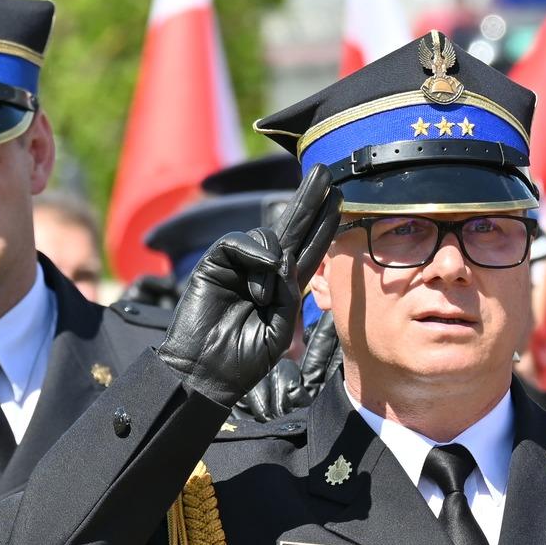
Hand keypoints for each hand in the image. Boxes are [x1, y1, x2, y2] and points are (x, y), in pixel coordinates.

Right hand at [162, 167, 338, 406]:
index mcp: (283, 287)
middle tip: (325, 173)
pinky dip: (253, 254)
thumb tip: (283, 256)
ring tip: (265, 298)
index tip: (339, 201)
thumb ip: (289, 292)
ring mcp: (239, 264)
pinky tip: (259, 278)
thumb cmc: (244, 358)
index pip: (309, 249)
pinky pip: (239, 242)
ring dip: (274, 260)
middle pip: (292, 227)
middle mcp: (264, 270)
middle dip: (309, 200)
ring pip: (267, 236)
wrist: (206, 372)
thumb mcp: (280, 328)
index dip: (324, 226)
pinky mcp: (215, 262)